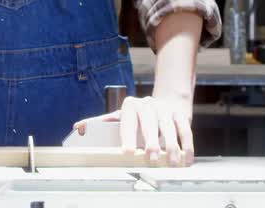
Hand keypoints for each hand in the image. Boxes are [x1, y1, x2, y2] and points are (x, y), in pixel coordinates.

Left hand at [73, 94, 193, 165]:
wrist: (162, 103)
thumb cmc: (136, 116)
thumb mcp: (118, 117)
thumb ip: (100, 123)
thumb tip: (78, 128)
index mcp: (130, 105)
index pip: (127, 121)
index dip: (127, 136)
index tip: (127, 151)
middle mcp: (148, 105)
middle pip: (149, 123)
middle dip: (152, 141)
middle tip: (152, 158)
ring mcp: (165, 109)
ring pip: (169, 127)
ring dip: (171, 145)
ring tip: (172, 161)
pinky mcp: (180, 115)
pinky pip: (185, 129)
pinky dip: (187, 145)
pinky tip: (186, 159)